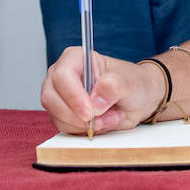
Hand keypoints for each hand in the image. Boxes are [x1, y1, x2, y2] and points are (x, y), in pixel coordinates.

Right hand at [39, 47, 165, 134]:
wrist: (138, 99)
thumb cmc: (132, 83)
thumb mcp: (129, 81)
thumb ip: (114, 86)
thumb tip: (96, 100)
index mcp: (76, 58)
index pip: (63, 75)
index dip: (74, 96)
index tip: (90, 112)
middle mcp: (63, 76)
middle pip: (51, 97)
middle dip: (75, 115)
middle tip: (99, 121)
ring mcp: (60, 96)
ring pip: (56, 116)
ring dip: (83, 125)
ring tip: (109, 118)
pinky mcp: (63, 114)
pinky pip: (65, 127)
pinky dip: (84, 131)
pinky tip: (103, 123)